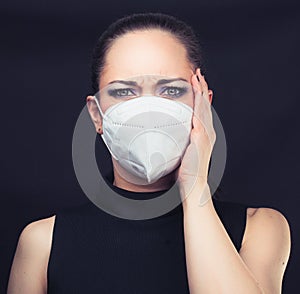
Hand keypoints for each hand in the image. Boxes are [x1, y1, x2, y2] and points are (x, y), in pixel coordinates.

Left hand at [176, 69, 215, 203]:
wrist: (193, 183)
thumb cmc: (189, 168)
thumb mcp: (188, 148)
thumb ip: (186, 136)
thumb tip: (180, 128)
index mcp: (204, 132)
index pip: (202, 108)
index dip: (200, 94)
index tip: (196, 81)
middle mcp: (207, 132)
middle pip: (204, 105)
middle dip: (201, 88)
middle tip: (197, 74)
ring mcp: (204, 136)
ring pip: (203, 109)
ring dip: (200, 94)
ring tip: (197, 80)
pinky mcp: (199, 141)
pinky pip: (199, 122)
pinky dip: (198, 111)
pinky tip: (196, 101)